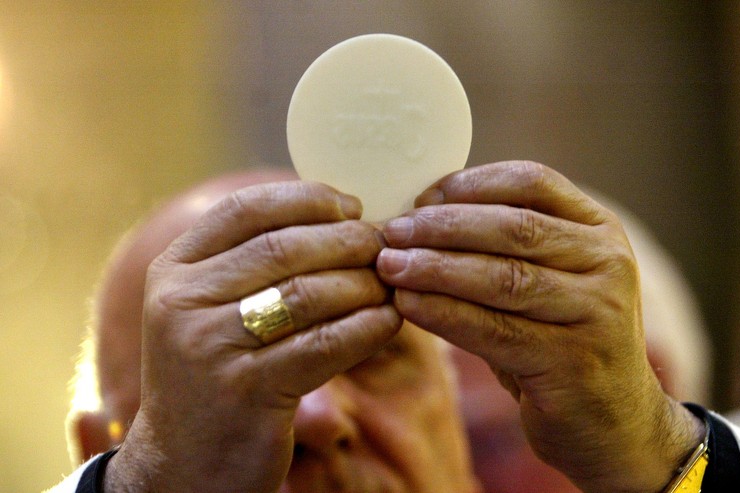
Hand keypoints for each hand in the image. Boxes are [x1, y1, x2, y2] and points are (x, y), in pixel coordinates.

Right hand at [106, 181, 401, 491]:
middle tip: (385, 247)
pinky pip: (325, 344)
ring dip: (364, 284)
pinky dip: (367, 327)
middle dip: (348, 241)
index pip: (246, 208)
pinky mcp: (246, 390)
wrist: (185, 463)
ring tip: (390, 286)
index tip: (353, 207)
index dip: (309, 199)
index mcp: (174, 270)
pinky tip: (389, 320)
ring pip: (309, 292)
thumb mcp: (211, 309)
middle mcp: (182, 302)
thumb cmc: (217, 372)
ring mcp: (209, 347)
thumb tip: (341, 213)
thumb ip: (254, 261)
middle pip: (285, 247)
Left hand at [377, 161, 703, 492]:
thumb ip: (506, 246)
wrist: (614, 421)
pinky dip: (445, 314)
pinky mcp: (572, 362)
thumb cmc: (561, 339)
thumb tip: (421, 214)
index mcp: (600, 230)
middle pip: (515, 228)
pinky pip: (495, 330)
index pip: (533, 182)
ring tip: (390, 266)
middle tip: (392, 232)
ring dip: (437, 268)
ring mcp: (596, 313)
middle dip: (444, 226)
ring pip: (504, 278)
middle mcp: (608, 264)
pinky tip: (408, 306)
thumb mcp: (549, 280)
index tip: (421, 199)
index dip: (471, 184)